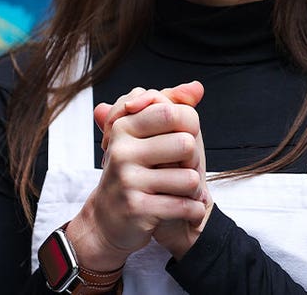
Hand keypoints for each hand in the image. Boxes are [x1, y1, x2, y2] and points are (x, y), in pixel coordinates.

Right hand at [66, 84, 208, 270]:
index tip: (181, 143)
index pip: (174, 112)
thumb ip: (171, 106)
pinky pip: (185, 206)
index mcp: (124, 126)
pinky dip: (194, 211)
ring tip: (182, 194)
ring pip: (190, 178)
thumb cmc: (136, 172)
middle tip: (183, 172)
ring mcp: (127, 180)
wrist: (108, 220)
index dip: (189, 128)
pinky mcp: (136, 209)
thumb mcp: (148, 136)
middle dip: (194, 162)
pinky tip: (187, 211)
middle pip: (186, 144)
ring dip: (195, 190)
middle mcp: (122, 150)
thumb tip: (198, 87)